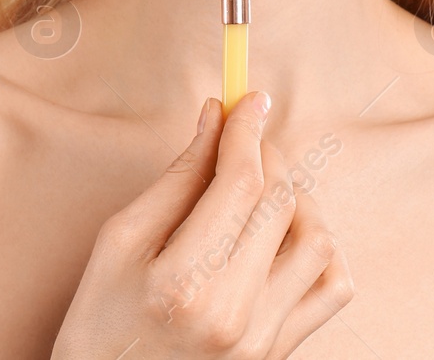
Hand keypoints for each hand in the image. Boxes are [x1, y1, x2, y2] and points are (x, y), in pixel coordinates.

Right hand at [51, 91, 354, 358]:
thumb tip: (216, 118)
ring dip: (299, 198)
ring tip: (262, 191)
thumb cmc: (100, 324)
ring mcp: (264, 341)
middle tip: (246, 140)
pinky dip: (323, 248)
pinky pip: (333, 287)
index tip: (248, 99)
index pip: (241, 183)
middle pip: (282, 203)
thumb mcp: (117, 244)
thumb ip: (176, 180)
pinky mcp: (281, 353)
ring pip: (319, 240)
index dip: (248, 131)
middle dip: (268, 155)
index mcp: (181, 284)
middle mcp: (233, 315)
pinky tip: (287, 236)